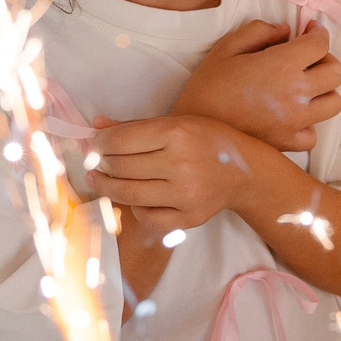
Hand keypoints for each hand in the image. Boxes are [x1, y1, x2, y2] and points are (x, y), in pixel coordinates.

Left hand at [86, 114, 259, 233]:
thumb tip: (95, 126)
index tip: (94, 145)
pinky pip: (147, 217)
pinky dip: (134, 208)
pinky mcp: (190, 217)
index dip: (100, 143)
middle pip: (121, 167)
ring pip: (128, 194)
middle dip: (100, 164)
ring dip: (106, 187)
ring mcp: (186, 194)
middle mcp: (182, 164)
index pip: (121, 141)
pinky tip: (131, 198)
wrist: (245, 172)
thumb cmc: (207, 141)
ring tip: (98, 180)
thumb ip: (135, 126)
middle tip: (95, 162)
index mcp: (177, 133)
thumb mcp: (176, 123)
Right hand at [173, 20, 340, 152]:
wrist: (194, 129)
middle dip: (325, 60)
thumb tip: (285, 29)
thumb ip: (258, 32)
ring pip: (333, 103)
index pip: (320, 44)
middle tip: (307, 58)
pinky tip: (292, 116)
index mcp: (282, 65)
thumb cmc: (206, 86)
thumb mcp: (226, 48)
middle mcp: (297, 93)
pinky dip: (309, 124)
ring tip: (303, 88)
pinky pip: (314, 133)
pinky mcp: (288, 143)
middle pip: (335, 72)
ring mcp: (296, 121)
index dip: (318, 33)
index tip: (310, 31)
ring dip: (323, 92)